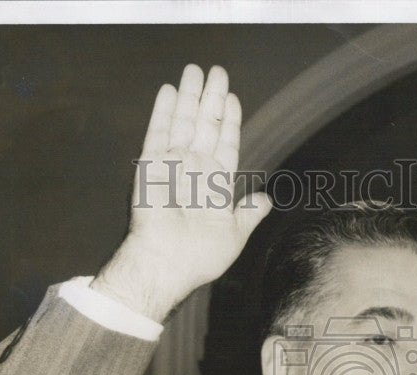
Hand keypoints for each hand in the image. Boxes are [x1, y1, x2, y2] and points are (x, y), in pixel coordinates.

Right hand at [92, 64, 272, 320]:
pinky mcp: (151, 165)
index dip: (230, 121)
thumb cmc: (201, 255)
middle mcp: (194, 172)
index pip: (225, 145)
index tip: (232, 98)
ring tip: (196, 70)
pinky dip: (163, 112)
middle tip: (217, 71)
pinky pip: (158, 133)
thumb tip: (265, 200)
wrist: (168, 262)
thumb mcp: (235, 234)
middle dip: (211, 99)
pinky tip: (169, 91)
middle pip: (205, 127)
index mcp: (215, 187)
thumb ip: (249, 214)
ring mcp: (173, 166)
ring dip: (189, 96)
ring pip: (183, 123)